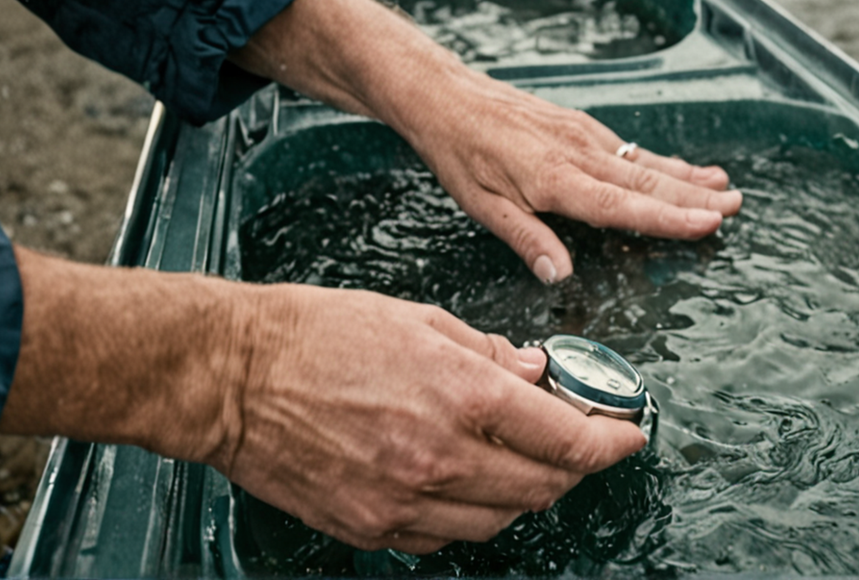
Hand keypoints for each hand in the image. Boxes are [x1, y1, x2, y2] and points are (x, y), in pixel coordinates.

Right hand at [0, 249, 645, 553]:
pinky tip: (467, 486)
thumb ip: (489, 352)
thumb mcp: (418, 319)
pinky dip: (472, 516)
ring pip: (500, 521)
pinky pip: (446, 538)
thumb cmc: (318, 333)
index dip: (610, 439)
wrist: (230, 378)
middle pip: (543, 487)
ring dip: (526, 495)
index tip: (629, 434)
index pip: (566, 437)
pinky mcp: (371, 527)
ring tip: (522, 463)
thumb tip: (537, 374)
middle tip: (579, 443)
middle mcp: (440, 457)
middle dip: (573, 468)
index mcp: (460, 394)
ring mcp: (404, 501)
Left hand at [386, 67, 742, 283]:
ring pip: (646, 162)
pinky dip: (663, 161)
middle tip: (737, 209)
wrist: (446, 95)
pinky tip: (682, 169)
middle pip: (648, 182)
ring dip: (689, 178)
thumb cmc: (459, 152)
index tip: (708, 224)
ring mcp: (583, 136)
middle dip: (697, 198)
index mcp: (556, 180)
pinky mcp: (580, 125)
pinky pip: (631, 148)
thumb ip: (527, 239)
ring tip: (727, 189)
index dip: (669, 218)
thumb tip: (562, 276)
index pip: (623, 206)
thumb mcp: (482, 205)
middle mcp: (579, 154)